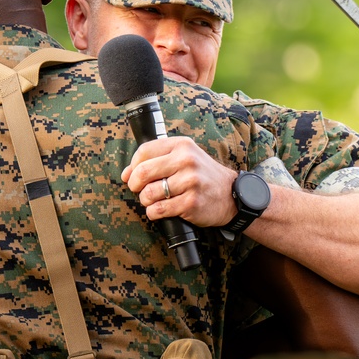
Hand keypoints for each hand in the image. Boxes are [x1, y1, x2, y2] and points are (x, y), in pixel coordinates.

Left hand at [120, 136, 238, 226]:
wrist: (232, 194)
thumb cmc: (203, 175)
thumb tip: (126, 174)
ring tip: (153, 200)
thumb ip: (157, 160)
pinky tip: (160, 210)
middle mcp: (186, 161)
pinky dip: (153, 213)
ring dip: (145, 200)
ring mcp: (190, 182)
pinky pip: (158, 210)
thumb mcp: (185, 157)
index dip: (132, 166)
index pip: (144, 151)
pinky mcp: (191, 203)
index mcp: (182, 145)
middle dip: (134, 185)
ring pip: (149, 193)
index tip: (131, 175)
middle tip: (138, 190)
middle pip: (143, 172)